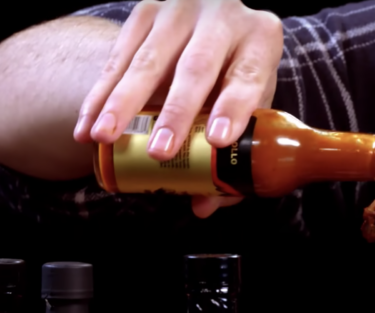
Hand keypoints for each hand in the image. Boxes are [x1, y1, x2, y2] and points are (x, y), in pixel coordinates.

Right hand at [73, 0, 282, 217]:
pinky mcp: (145, 10)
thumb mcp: (250, 101)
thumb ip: (234, 152)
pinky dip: (100, 92)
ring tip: (105, 138)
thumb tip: (204, 205)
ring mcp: (181, 10)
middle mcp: (224, 16)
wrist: (213, 21)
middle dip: (175, 113)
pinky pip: (118, 55)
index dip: (234, 109)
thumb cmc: (237, 72)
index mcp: (261, 39)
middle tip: (158, 152)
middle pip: (196, 68)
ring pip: (149, 60)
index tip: (217, 140)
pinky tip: (88, 122)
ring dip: (123, 103)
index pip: (249, 77)